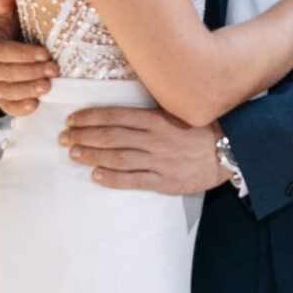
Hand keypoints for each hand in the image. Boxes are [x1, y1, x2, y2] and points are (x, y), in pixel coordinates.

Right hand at [0, 0, 55, 115]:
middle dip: (31, 72)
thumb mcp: (7, 15)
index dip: (23, 54)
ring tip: (49, 86)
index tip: (44, 53)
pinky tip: (36, 104)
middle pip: (7, 73)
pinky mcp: (3, 101)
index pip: (2, 52)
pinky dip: (21, 108)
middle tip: (54, 69)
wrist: (7, 55)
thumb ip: (5, 0)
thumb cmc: (11, 31)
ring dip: (29, 89)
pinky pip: (9, 108)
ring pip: (9, 92)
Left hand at [59, 106, 226, 193]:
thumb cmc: (200, 129)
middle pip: (110, 136)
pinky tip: (95, 175)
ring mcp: (158, 160)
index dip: (90, 117)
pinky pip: (133, 180)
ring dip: (92, 155)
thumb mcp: (176, 112)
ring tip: (73, 154)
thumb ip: (149, 114)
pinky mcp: (164, 181)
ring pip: (117, 157)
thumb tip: (120, 111)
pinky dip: (112, 178)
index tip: (72, 119)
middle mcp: (154, 139)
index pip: (114, 115)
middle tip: (64, 137)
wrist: (229, 151)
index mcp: (156, 119)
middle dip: (83, 136)